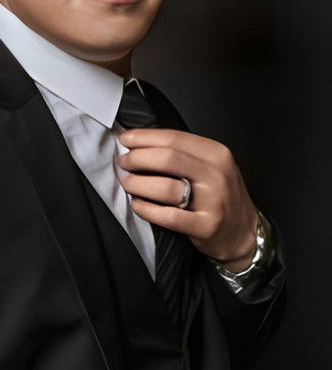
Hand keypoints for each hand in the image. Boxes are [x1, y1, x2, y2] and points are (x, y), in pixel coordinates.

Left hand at [118, 128, 258, 271]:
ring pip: (165, 187)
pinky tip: (138, 205)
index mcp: (216, 153)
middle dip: (137, 158)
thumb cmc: (220, 195)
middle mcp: (217, 174)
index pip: (174, 138)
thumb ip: (183, 153)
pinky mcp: (207, 226)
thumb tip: (141, 142)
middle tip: (123, 162)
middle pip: (167, 158)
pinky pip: (169, 216)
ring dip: (138, 184)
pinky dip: (147, 209)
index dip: (144, 137)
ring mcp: (213, 201)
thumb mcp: (211, 166)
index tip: (125, 138)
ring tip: (127, 183)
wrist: (246, 232)